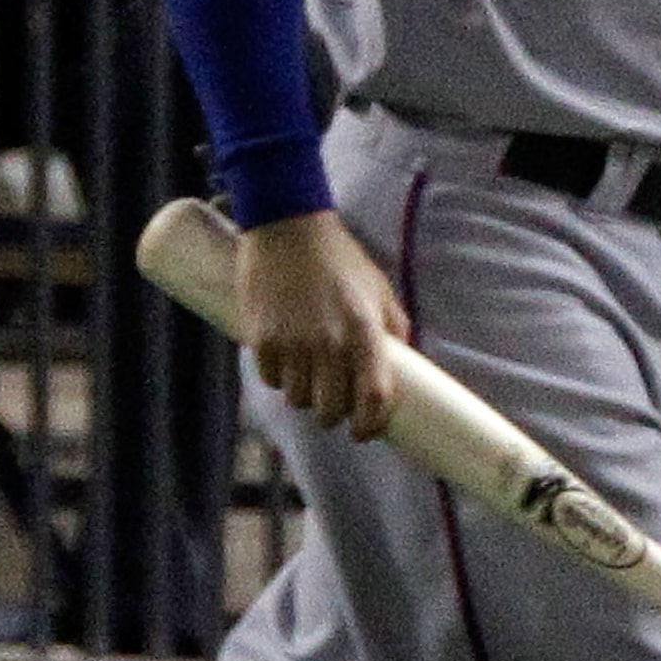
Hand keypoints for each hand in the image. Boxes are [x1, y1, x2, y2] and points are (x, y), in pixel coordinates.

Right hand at [239, 209, 409, 439]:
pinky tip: (287, 360)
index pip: (372, 398)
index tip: (365, 432)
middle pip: (330, 410)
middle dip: (334, 414)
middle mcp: (329, 344)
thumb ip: (393, 329)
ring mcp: (292, 344)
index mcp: (365, 332)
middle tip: (335, 404)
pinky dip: (279, 378)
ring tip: (310, 376)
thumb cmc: (341, 259)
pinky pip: (270, 380)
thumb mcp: (380, 290)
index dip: (370, 425)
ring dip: (305, 396)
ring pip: (297, 400)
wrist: (288, 229)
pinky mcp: (261, 340)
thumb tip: (400, 364)